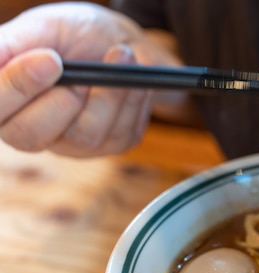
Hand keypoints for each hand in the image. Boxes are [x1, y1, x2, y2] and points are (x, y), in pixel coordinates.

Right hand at [0, 2, 154, 156]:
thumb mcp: (42, 28)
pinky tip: (132, 76)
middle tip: (81, 71)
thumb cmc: (74, 34)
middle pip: (30, 135)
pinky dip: (131, 98)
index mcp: (6, 102)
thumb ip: (11, 44)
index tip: (50, 59)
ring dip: (107, 93)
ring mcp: (75, 143)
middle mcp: (34, 129)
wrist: (123, 42)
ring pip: (84, 134)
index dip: (18, 88)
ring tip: (120, 55)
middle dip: (61, 100)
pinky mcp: (112, 144)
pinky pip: (120, 131)